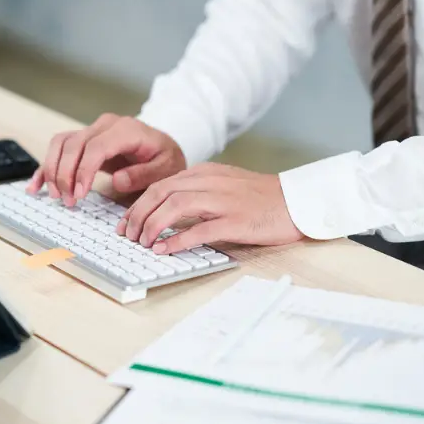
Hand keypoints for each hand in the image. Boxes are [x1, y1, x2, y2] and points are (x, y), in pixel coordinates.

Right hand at [26, 113, 185, 204]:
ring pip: (61, 144)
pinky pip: (58, 149)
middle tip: (68, 201)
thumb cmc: (164, 158)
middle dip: (65, 174)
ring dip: (53, 170)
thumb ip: (144, 174)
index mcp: (126, 129)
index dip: (83, 171)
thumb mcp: (165, 168)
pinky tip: (36, 186)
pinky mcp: (83, 140)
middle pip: (73, 144)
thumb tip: (117, 180)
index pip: (95, 146)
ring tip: (57, 197)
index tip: (80, 194)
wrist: (162, 146)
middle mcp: (105, 125)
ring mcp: (92, 130)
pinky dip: (45, 167)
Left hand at [117, 163, 304, 253]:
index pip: (160, 184)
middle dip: (137, 215)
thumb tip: (167, 210)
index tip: (126, 224)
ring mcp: (223, 201)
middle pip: (161, 193)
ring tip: (142, 244)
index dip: (138, 205)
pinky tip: (164, 250)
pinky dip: (177, 240)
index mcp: (205, 173)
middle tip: (127, 236)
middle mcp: (210, 183)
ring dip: (152, 226)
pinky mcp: (235, 221)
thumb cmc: (261, 198)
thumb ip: (198, 191)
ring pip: (174, 206)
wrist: (298, 201)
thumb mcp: (225, 185)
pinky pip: (199, 229)